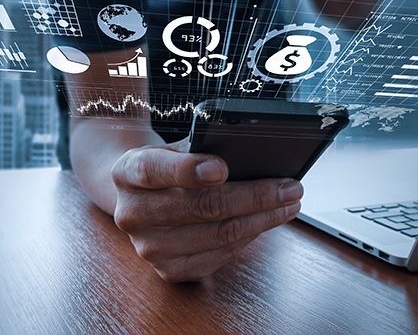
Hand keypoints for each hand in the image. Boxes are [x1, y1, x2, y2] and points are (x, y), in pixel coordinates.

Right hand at [111, 139, 302, 282]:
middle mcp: (133, 214)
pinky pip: (219, 257)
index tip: (222, 167)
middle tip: (289, 187)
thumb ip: (201, 149)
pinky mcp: (168, 270)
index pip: (155, 171)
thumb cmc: (168, 166)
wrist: (140, 197)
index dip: (189, 170)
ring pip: (218, 235)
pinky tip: (265, 222)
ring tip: (289, 203)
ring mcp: (149, 248)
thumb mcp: (174, 147)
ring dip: (263, 219)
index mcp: (127, 173)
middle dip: (254, 196)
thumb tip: (252, 158)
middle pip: (201, 207)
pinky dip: (248, 238)